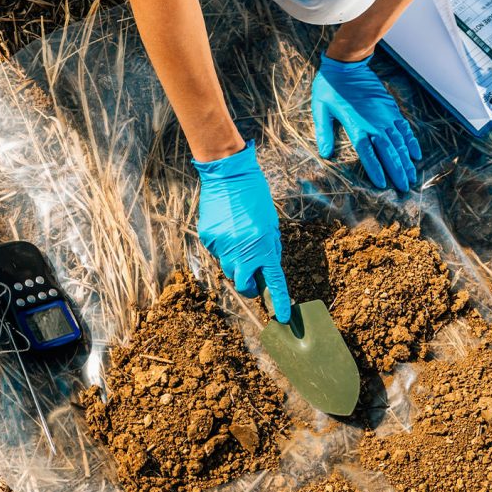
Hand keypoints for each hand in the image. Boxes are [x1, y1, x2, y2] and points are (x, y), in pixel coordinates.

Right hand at [193, 140, 291, 322]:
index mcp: (263, 247)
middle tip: (252, 279)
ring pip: (229, 269)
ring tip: (238, 240)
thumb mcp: (270, 224)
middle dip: (250, 287)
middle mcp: (242, 251)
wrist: (227, 175)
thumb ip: (269, 249)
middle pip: (244, 285)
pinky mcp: (208, 239)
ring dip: (236, 263)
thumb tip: (266, 269)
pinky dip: (223, 247)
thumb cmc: (254, 196)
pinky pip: (217, 253)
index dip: (279, 301)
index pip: (274, 282)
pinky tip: (226, 228)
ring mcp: (223, 247)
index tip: (282, 316)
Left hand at [311, 53, 421, 191]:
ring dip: (406, 160)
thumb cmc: (330, 86)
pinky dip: (411, 141)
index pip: (368, 152)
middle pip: (388, 151)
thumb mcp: (320, 109)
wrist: (347, 64)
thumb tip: (325, 154)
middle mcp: (374, 123)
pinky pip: (404, 128)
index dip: (376, 169)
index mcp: (356, 125)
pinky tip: (416, 154)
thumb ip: (324, 132)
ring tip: (412, 177)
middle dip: (397, 171)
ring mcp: (385, 116)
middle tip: (404, 188)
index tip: (383, 184)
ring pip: (399, 142)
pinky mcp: (391, 109)